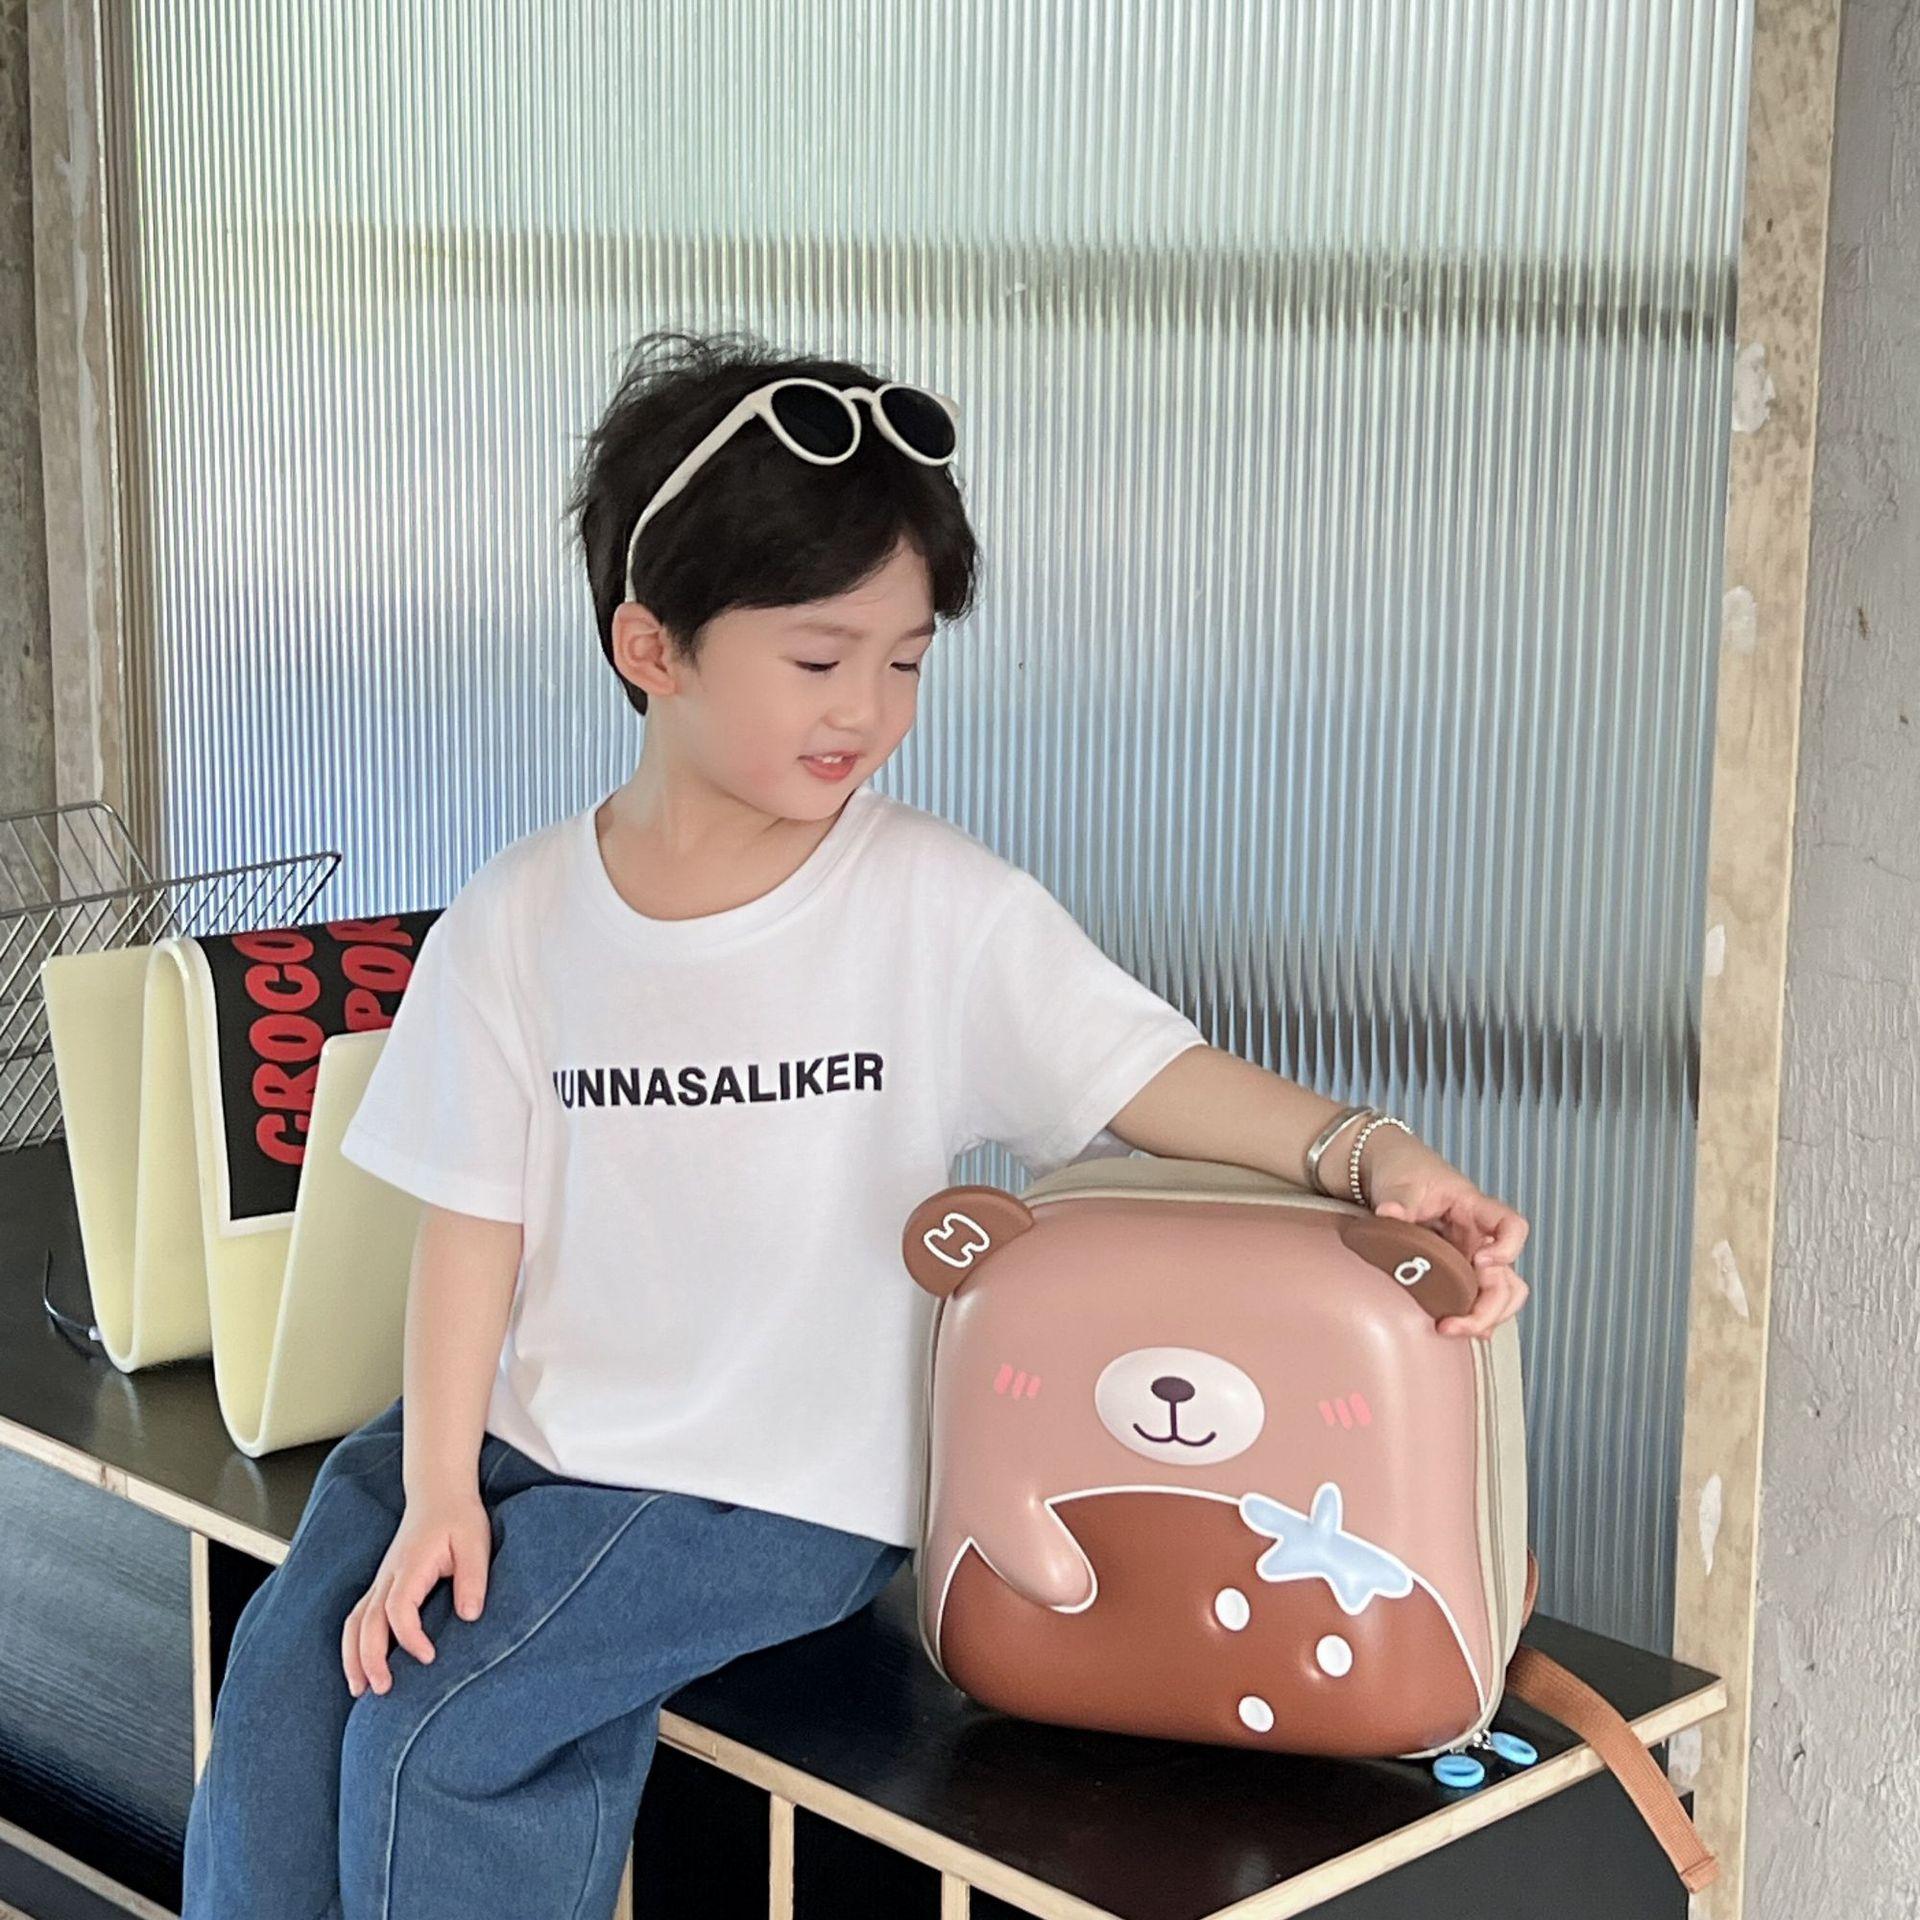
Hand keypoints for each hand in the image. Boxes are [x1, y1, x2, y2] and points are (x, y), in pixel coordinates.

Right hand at [341, 1489, 491, 1696]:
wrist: (439, 1494)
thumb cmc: (458, 1518)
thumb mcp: (475, 1543)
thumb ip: (473, 1579)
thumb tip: (470, 1616)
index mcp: (411, 1565)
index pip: (398, 1608)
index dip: (409, 1637)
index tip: (429, 1657)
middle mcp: (388, 1576)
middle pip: (367, 1622)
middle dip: (370, 1659)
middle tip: (383, 1690)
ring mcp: (380, 1580)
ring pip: (354, 1623)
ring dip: (353, 1657)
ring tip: (360, 1690)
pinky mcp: (381, 1585)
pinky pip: (357, 1617)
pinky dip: (353, 1645)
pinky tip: (360, 1667)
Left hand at [1360, 1131, 1530, 1339]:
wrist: (1387, 1171)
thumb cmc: (1404, 1170)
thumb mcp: (1402, 1182)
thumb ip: (1400, 1200)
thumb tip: (1389, 1214)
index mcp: (1475, 1210)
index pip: (1512, 1227)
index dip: (1508, 1248)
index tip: (1481, 1262)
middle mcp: (1479, 1239)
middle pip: (1508, 1279)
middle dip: (1489, 1308)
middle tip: (1453, 1323)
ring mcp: (1468, 1259)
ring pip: (1498, 1296)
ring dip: (1483, 1319)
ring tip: (1450, 1330)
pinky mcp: (1452, 1273)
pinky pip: (1472, 1300)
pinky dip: (1468, 1318)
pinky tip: (1450, 1332)